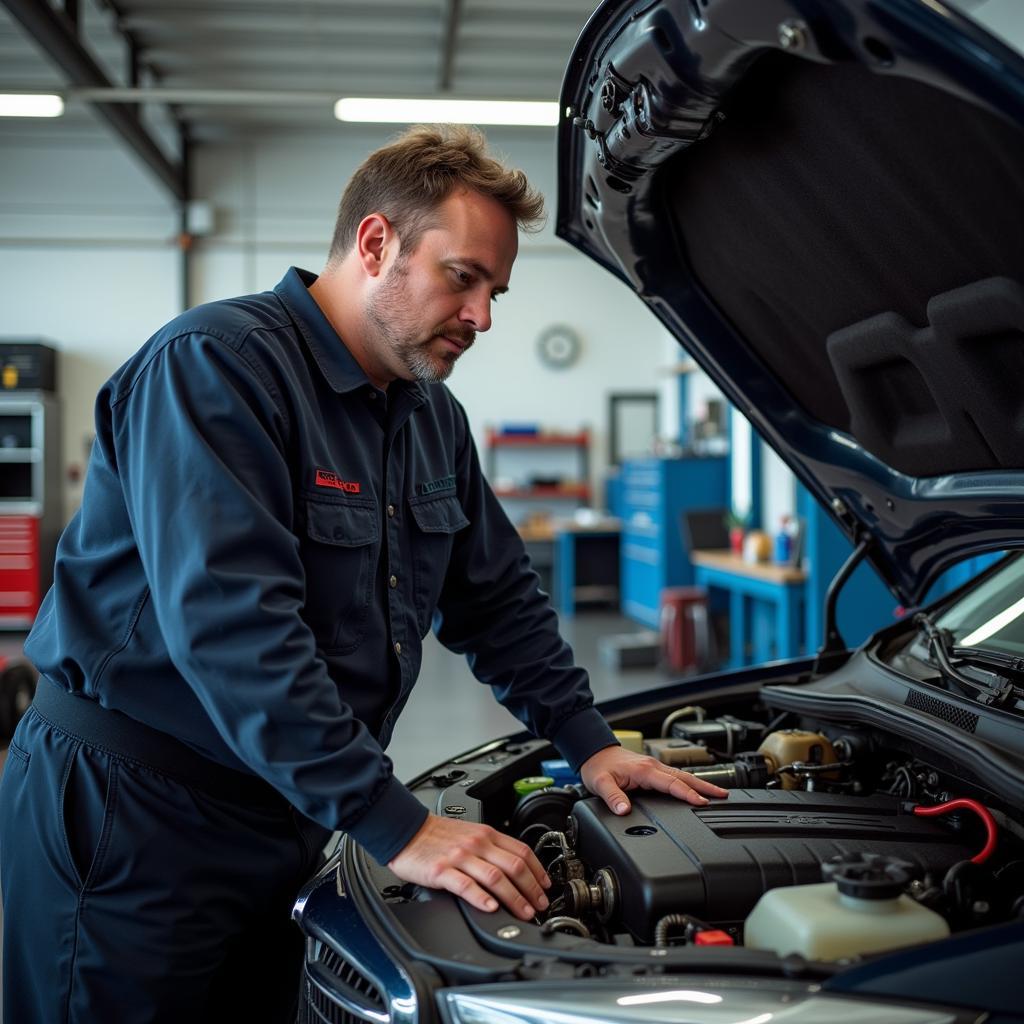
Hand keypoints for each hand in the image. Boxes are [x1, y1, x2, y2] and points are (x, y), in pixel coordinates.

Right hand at [388, 813, 550, 920]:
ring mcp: (460, 857)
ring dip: (514, 897)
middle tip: (540, 906)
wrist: (406, 830)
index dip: (538, 871)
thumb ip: (491, 849)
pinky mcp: (442, 870)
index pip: (521, 851)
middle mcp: (476, 844)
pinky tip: (491, 908)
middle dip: (532, 889)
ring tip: (524, 912)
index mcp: (486, 834)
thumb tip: (515, 871)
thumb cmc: (438, 835)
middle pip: (514, 866)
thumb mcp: (470, 834)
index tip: (546, 887)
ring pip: (495, 877)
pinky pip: (465, 885)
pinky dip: (481, 898)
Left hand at [581, 745, 728, 814]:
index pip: (671, 783)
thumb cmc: (598, 767)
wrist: (594, 752)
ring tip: (719, 793)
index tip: (702, 802)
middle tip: (724, 796)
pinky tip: (697, 789)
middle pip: (684, 777)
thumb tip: (623, 810)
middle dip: (705, 786)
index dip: (688, 794)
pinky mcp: (653, 770)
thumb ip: (612, 797)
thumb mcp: (601, 783)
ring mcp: (654, 767)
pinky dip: (690, 782)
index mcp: (644, 770)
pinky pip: (676, 776)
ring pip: (682, 775)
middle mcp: (653, 767)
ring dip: (701, 783)